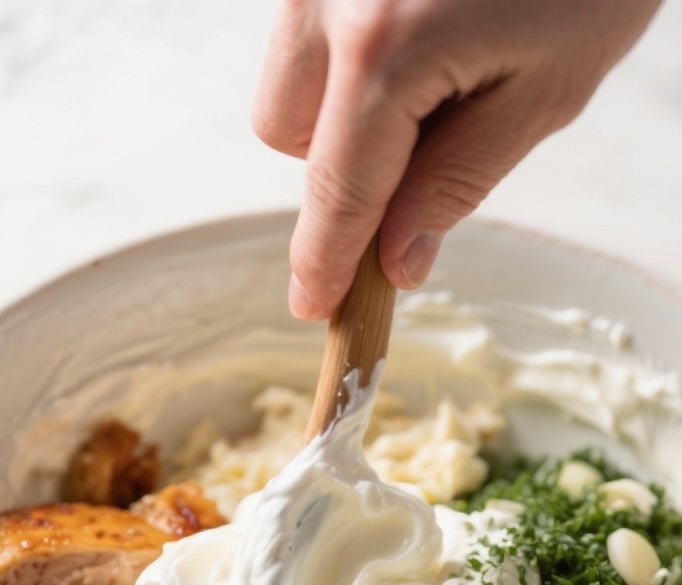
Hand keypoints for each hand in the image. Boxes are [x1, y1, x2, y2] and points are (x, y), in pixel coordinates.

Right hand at [254, 0, 660, 318]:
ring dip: (341, 107)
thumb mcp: (545, 93)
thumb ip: (458, 183)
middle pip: (287, 134)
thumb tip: (397, 258)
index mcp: (383, 45)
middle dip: (338, 164)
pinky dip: (351, 55)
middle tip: (427, 146)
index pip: (338, 189)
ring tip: (436, 72)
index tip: (314, 307)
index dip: (325, 260)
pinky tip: (425, 29)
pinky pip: (312, 26)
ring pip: (289, 77)